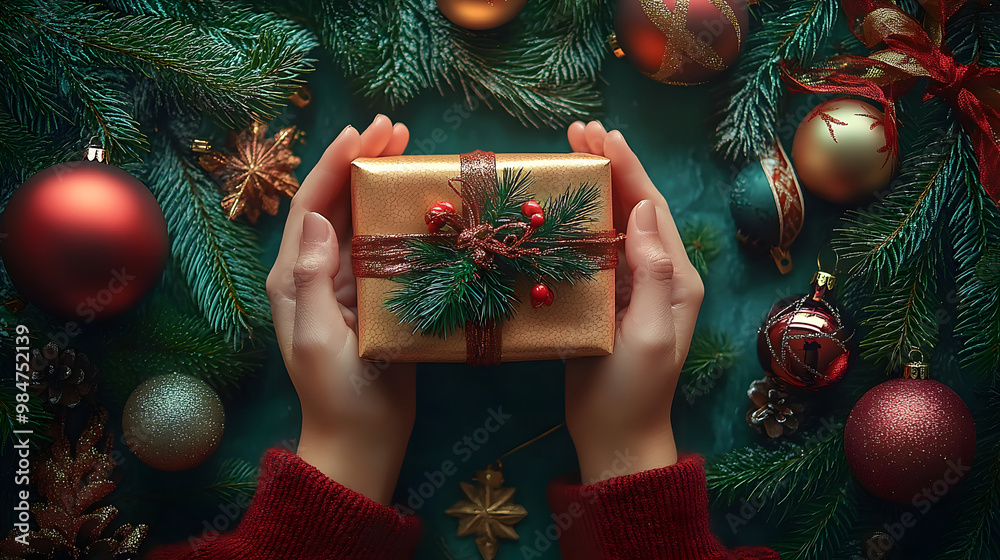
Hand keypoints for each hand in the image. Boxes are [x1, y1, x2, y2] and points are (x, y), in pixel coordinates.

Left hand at [266, 115, 414, 504]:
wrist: (362, 440)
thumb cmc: (338, 396)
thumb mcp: (318, 340)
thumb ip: (310, 278)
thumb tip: (315, 217)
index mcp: (292, 277)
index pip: (311, 206)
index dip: (335, 164)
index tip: (363, 133)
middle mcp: (315, 271)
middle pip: (336, 202)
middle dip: (361, 161)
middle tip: (394, 128)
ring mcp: (344, 282)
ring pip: (360, 217)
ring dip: (380, 181)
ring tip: (407, 148)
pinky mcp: (372, 295)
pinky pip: (382, 244)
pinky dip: (398, 215)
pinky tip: (420, 198)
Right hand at [564, 121, 703, 483]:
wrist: (616, 436)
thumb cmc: (633, 392)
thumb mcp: (650, 334)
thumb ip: (654, 273)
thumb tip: (639, 211)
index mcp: (677, 279)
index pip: (650, 209)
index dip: (627, 168)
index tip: (600, 135)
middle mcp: (660, 275)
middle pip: (635, 207)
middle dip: (612, 165)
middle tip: (579, 131)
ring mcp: (633, 286)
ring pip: (615, 223)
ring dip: (597, 185)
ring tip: (572, 151)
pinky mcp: (608, 299)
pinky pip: (598, 247)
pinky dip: (583, 218)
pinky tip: (563, 203)